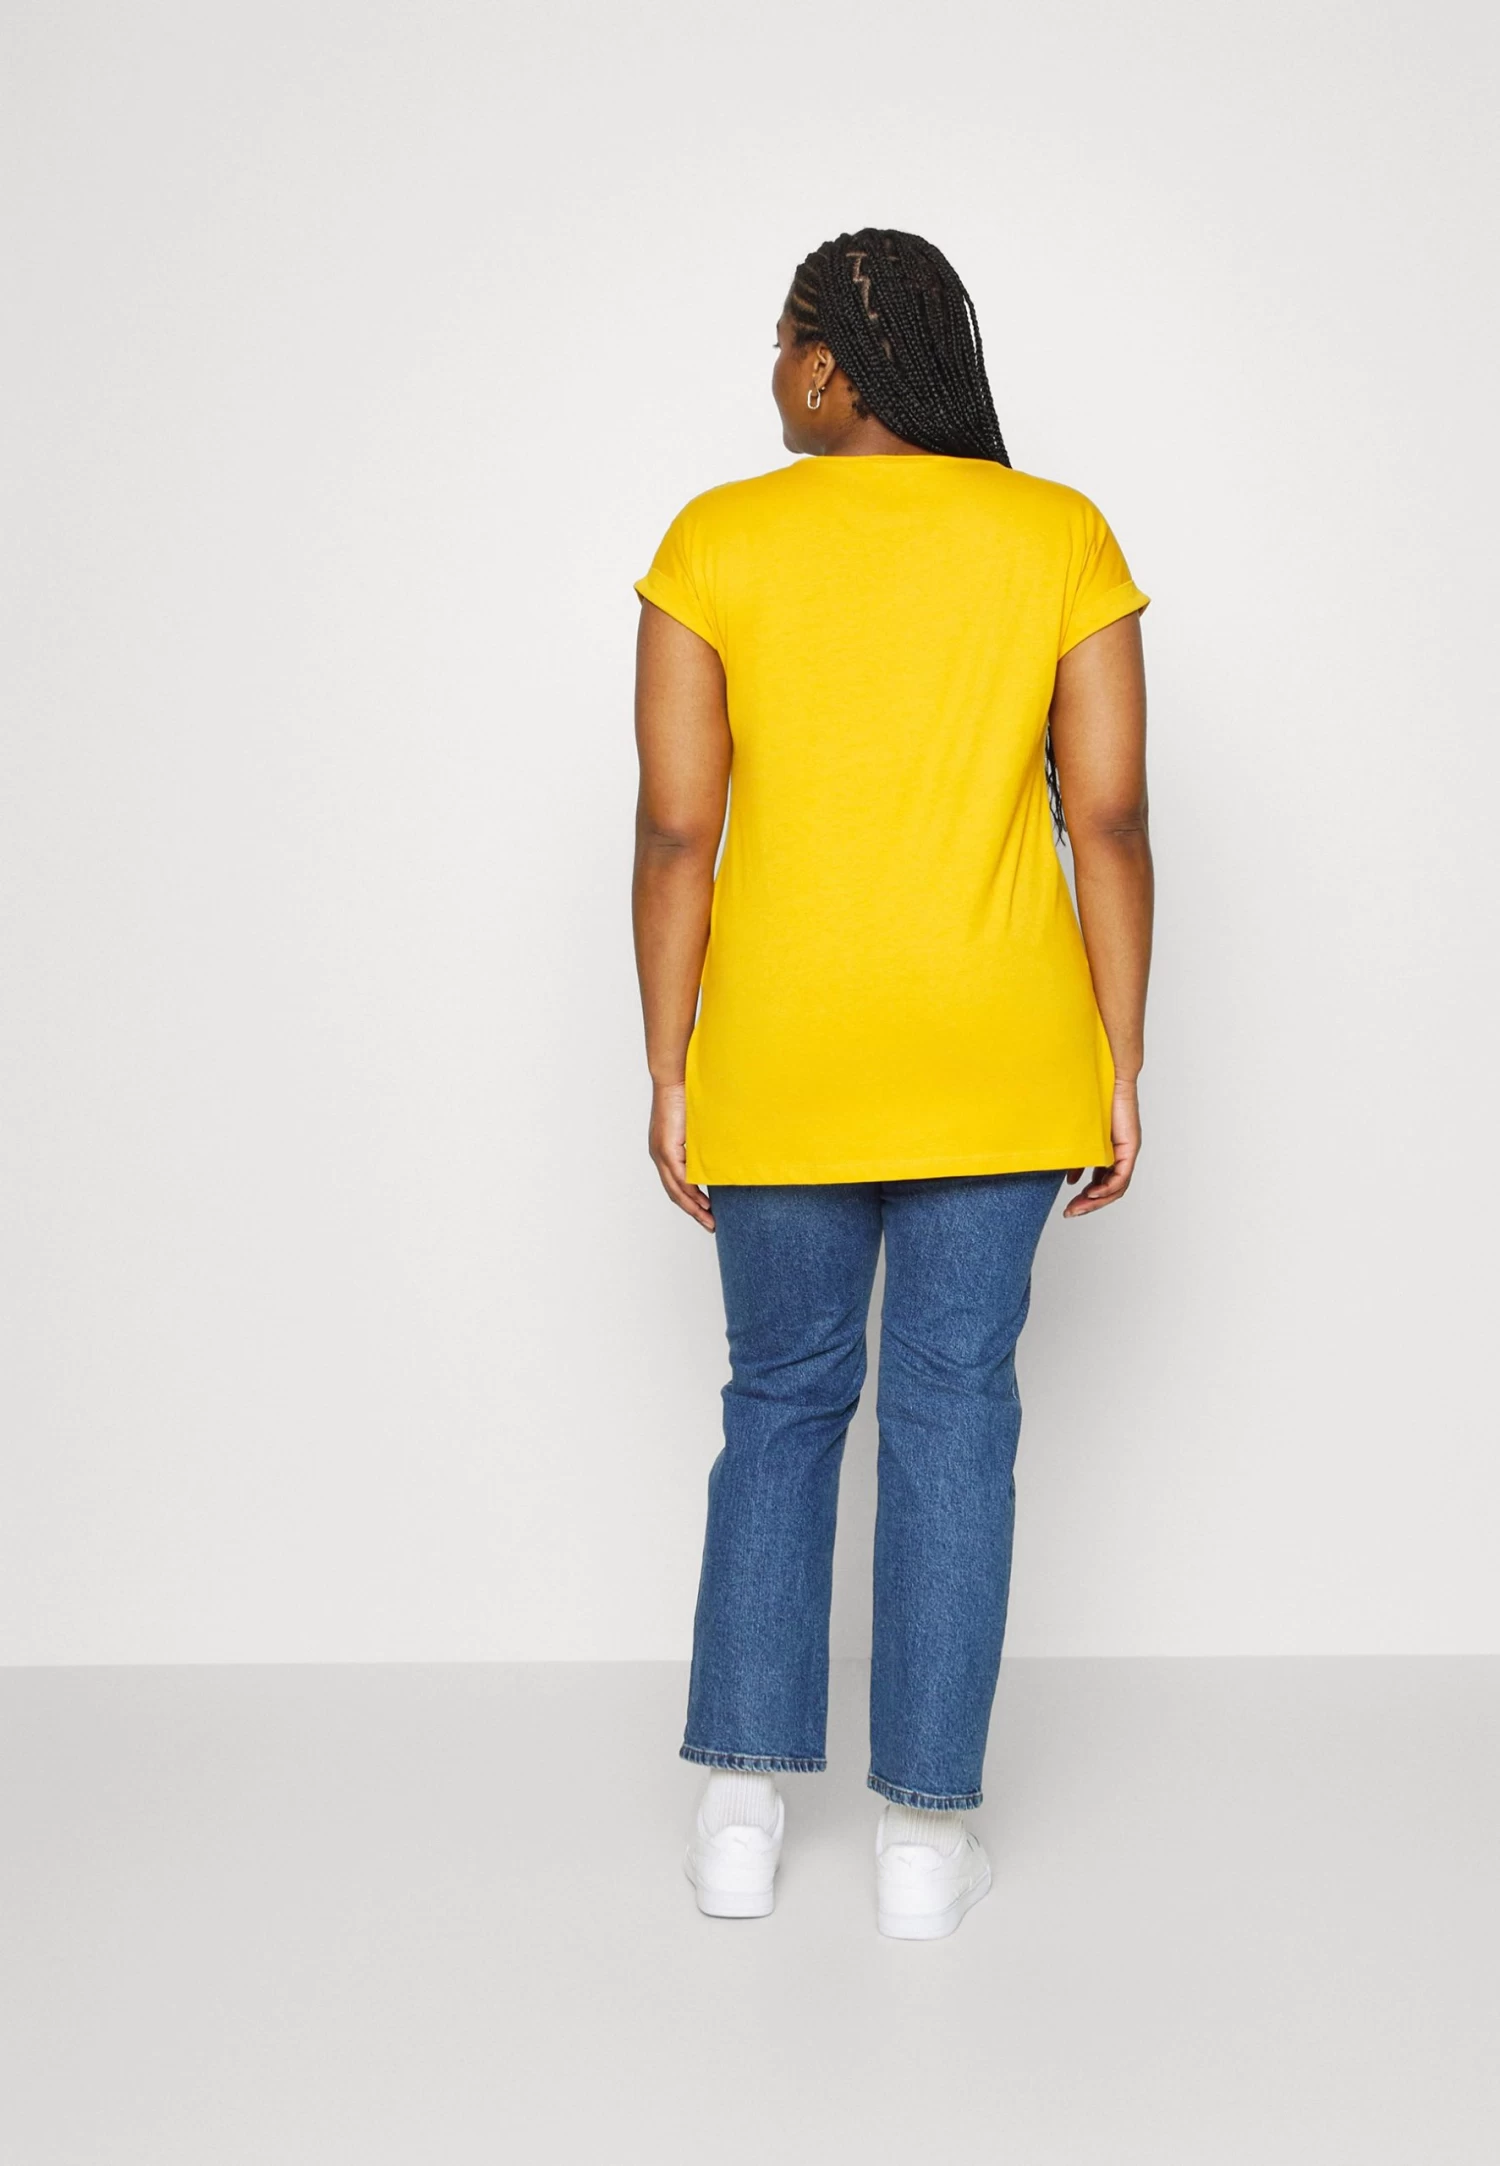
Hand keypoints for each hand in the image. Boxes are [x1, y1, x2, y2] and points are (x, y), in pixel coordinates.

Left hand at [648, 1080, 714, 1229]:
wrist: (675, 1077)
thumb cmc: (688, 1096)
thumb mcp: (698, 1126)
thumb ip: (704, 1142)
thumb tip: (722, 1153)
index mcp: (665, 1151)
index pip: (677, 1184)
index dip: (691, 1202)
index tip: (707, 1214)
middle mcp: (659, 1156)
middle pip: (675, 1193)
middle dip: (693, 1211)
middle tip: (710, 1225)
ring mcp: (660, 1153)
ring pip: (676, 1189)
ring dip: (692, 1207)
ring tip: (708, 1219)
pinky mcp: (666, 1148)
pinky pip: (679, 1176)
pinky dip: (691, 1192)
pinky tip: (703, 1202)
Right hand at [1062, 1075, 1140, 1218]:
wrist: (1108, 1078)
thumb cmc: (1093, 1100)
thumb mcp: (1081, 1137)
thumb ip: (1078, 1158)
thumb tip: (1070, 1179)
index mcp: (1111, 1154)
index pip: (1102, 1184)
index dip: (1086, 1198)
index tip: (1069, 1206)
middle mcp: (1122, 1156)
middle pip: (1110, 1190)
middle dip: (1089, 1204)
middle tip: (1071, 1212)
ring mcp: (1127, 1152)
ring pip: (1116, 1187)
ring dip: (1097, 1200)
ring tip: (1078, 1206)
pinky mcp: (1130, 1147)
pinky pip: (1121, 1176)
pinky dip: (1106, 1187)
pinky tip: (1091, 1192)